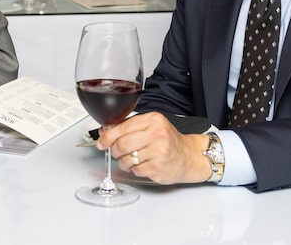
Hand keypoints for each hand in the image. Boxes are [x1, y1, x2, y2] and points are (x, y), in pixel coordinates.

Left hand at [96, 112, 212, 184]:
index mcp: (153, 120)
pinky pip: (136, 170)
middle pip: (122, 144)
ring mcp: (158, 152)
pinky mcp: (158, 168)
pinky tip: (143, 165)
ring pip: (127, 159)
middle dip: (114, 150)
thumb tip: (105, 132)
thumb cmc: (168, 141)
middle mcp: (157, 134)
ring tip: (132, 159)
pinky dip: (135, 170)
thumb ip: (129, 127)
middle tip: (115, 152)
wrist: (188, 156)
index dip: (108, 136)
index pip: (123, 127)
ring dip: (124, 162)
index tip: (102, 141)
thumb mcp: (151, 126)